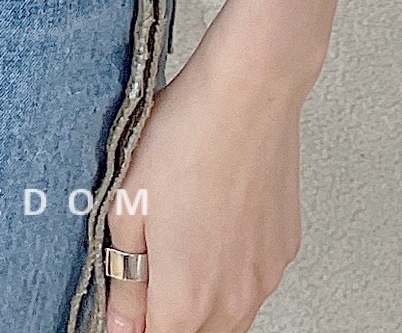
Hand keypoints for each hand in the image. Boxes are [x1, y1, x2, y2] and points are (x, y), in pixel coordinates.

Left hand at [103, 30, 304, 331]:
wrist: (249, 92)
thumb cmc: (187, 136)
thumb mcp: (127, 207)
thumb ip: (122, 277)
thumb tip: (116, 322)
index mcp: (188, 297)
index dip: (132, 323)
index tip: (126, 297)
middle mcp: (235, 298)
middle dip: (166, 314)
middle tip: (147, 266)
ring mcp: (266, 274)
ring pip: (229, 312)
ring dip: (200, 294)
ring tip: (178, 235)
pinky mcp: (284, 247)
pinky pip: (253, 278)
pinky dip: (230, 266)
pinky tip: (211, 219)